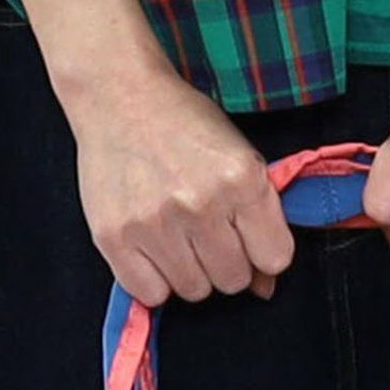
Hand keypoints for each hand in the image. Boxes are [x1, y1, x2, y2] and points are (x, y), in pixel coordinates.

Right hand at [67, 65, 293, 304]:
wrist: (119, 94)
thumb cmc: (183, 124)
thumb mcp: (238, 157)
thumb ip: (260, 219)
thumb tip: (266, 287)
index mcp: (241, 179)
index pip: (275, 258)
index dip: (262, 252)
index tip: (246, 237)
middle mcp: (200, 204)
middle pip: (233, 280)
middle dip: (225, 262)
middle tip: (205, 231)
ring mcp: (155, 223)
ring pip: (194, 291)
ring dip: (189, 271)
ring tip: (176, 234)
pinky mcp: (115, 237)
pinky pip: (151, 294)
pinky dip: (154, 280)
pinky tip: (152, 248)